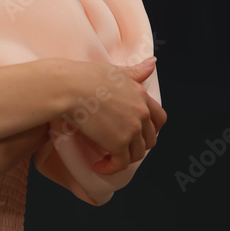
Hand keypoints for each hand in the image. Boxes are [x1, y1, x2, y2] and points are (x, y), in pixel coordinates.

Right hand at [53, 57, 166, 174]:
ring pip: (137, 154)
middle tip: (118, 146)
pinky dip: (110, 168)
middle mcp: (141, 113)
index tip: (137, 134)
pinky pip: (121, 164)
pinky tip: (98, 166)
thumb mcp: (115, 71)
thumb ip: (136, 71)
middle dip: (136, 145)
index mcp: (142, 96)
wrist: (69, 88)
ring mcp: (132, 129)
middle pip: (150, 139)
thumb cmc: (86, 76)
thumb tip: (153, 62)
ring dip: (123, 158)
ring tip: (107, 157)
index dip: (151, 129)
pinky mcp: (118, 143)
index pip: (160, 118)